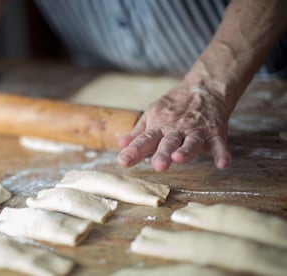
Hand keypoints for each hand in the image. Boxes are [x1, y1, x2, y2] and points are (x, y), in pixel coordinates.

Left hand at [117, 83, 231, 171]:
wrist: (203, 89)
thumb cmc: (173, 108)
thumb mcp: (152, 116)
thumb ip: (138, 133)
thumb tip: (120, 145)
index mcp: (159, 127)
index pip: (144, 140)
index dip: (134, 150)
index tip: (123, 161)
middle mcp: (176, 130)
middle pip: (168, 142)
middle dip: (163, 153)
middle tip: (157, 165)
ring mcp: (196, 131)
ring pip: (191, 142)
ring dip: (187, 151)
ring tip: (180, 158)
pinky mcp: (215, 133)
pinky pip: (219, 144)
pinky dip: (222, 153)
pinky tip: (223, 164)